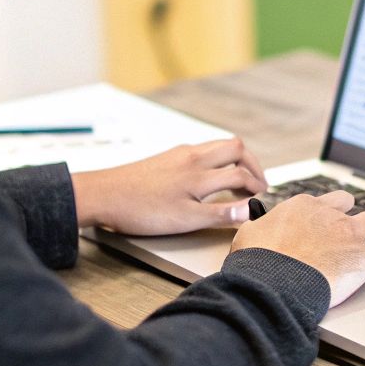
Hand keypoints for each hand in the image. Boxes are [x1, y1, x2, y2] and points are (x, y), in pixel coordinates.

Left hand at [71, 137, 267, 235]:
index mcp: (199, 172)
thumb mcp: (185, 220)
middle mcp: (192, 156)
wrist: (103, 195)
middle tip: (258, 184)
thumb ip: (220, 214)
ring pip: (218, 146)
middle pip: (235, 147)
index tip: (262, 200)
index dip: (256, 187)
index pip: (240, 173)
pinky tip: (210, 176)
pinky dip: (217, 159)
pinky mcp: (168, 157)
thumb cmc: (141, 210)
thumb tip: (250, 210)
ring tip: (239, 180)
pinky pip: (202, 150)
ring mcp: (179, 153)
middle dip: (252, 164)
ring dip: (235, 160)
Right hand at [230, 190, 364, 307]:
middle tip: (343, 232)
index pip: (323, 200)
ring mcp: (350, 233)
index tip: (323, 222)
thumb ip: (259, 227)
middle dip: (347, 216)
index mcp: (302, 207)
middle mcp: (329, 214)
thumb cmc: (259, 263)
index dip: (324, 212)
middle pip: (348, 204)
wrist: (275, 285)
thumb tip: (256, 228)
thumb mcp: (249, 236)